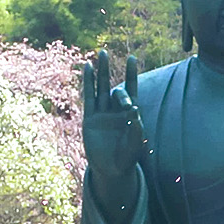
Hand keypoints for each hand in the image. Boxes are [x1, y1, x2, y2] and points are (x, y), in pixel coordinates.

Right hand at [81, 50, 145, 201]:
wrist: (112, 170)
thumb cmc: (128, 158)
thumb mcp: (136, 145)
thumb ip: (136, 128)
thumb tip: (135, 110)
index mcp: (130, 113)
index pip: (132, 89)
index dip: (131, 74)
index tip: (132, 58)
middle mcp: (116, 110)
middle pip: (115, 86)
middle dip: (113, 72)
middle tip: (107, 54)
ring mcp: (102, 114)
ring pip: (101, 88)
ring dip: (100, 72)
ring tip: (99, 54)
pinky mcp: (90, 119)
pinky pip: (89, 99)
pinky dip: (88, 84)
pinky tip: (86, 69)